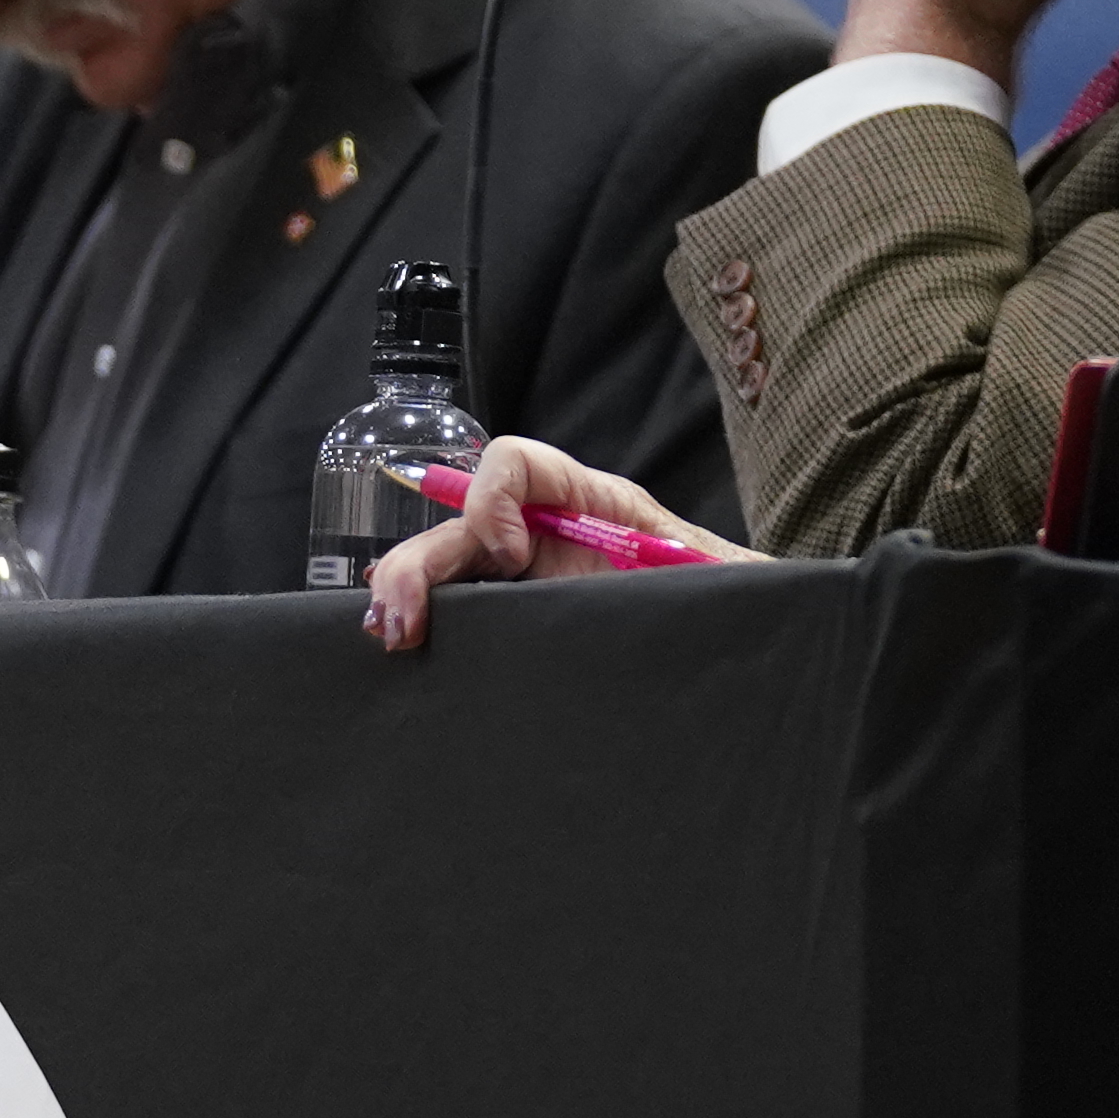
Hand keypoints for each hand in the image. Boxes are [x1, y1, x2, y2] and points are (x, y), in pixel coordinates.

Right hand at [356, 437, 758, 650]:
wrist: (727, 653)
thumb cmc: (725, 607)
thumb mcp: (720, 580)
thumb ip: (712, 570)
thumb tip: (718, 574)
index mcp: (593, 505)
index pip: (516, 464)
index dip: (494, 499)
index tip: (512, 558)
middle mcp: (547, 534)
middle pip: (458, 524)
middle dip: (419, 563)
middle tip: (403, 625)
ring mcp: (524, 578)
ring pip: (445, 568)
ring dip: (407, 593)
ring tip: (392, 637)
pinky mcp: (515, 621)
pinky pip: (457, 610)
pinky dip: (420, 620)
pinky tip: (401, 646)